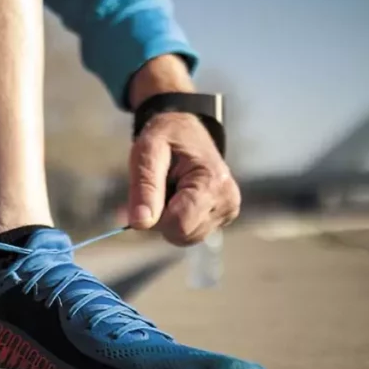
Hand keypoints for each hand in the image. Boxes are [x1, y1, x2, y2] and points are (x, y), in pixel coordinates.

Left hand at [127, 112, 240, 245]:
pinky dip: (179, 220)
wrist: (188, 130)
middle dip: (162, 218)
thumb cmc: (166, 137)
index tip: (152, 191)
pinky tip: (181, 197)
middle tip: (161, 188)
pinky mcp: (224, 217)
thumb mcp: (147, 151)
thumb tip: (140, 223)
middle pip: (181, 235)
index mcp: (212, 183)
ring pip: (185, 238)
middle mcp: (227, 201)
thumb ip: (145, 187)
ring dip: (169, 219)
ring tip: (172, 190)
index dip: (156, 214)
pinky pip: (191, 233)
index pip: (178, 225)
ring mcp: (228, 211)